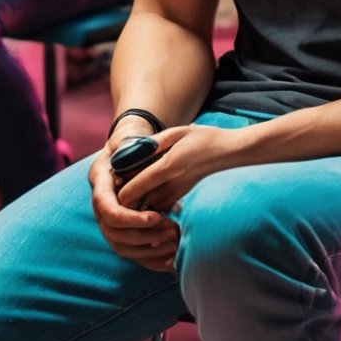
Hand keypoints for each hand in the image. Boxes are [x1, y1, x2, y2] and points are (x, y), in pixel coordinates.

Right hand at [89, 144, 179, 270]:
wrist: (129, 148)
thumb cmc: (134, 141)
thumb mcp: (133, 139)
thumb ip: (136, 146)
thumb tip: (149, 150)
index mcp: (100, 180)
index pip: (105, 208)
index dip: (129, 217)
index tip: (156, 216)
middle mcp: (100, 203)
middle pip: (112, 232)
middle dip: (143, 236)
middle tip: (172, 232)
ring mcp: (108, 219)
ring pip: (120, 246)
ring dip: (147, 250)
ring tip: (175, 244)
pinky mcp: (121, 230)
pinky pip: (130, 252)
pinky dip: (150, 259)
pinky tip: (171, 260)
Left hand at [117, 124, 244, 215]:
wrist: (228, 153)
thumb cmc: (202, 139)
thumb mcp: (177, 133)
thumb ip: (152, 144)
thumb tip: (129, 153)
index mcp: (167, 168)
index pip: (131, 190)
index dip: (116, 189)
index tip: (111, 178)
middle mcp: (169, 187)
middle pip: (134, 203)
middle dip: (122, 197)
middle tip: (115, 182)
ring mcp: (174, 196)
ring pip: (143, 206)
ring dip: (133, 200)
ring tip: (127, 182)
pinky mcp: (177, 199)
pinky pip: (154, 205)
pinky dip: (145, 201)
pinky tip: (144, 185)